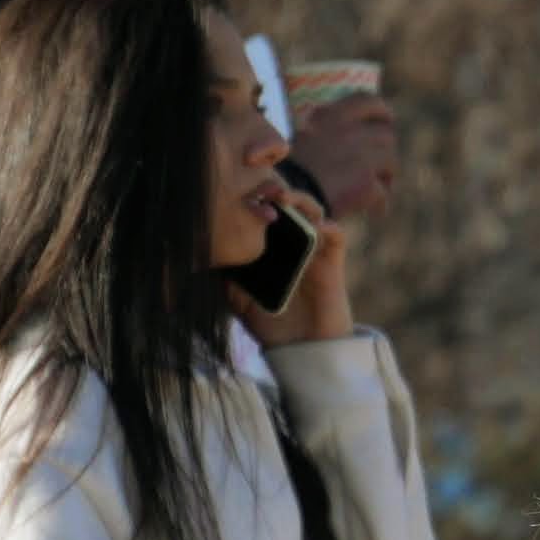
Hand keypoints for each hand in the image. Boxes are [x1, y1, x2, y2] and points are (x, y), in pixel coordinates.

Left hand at [234, 188, 358, 347]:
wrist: (302, 350)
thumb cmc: (272, 324)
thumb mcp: (239, 300)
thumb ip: (227, 278)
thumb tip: (202, 258)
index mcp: (271, 248)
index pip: (264, 213)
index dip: (253, 199)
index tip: (234, 193)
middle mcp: (293, 244)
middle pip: (288, 205)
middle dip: (274, 191)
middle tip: (258, 189)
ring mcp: (314, 250)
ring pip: (313, 211)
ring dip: (301, 200)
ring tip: (282, 198)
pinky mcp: (332, 262)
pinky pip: (337, 235)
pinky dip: (328, 226)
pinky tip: (315, 226)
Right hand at [292, 94, 398, 221]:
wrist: (284, 197)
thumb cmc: (286, 171)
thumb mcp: (304, 135)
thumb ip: (327, 130)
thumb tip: (347, 132)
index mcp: (332, 115)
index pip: (370, 102)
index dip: (382, 113)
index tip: (385, 123)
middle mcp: (350, 130)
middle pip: (386, 135)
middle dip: (385, 151)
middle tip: (382, 167)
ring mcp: (361, 156)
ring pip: (390, 162)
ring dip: (385, 177)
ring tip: (376, 191)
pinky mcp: (366, 183)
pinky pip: (383, 192)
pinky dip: (380, 202)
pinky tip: (373, 211)